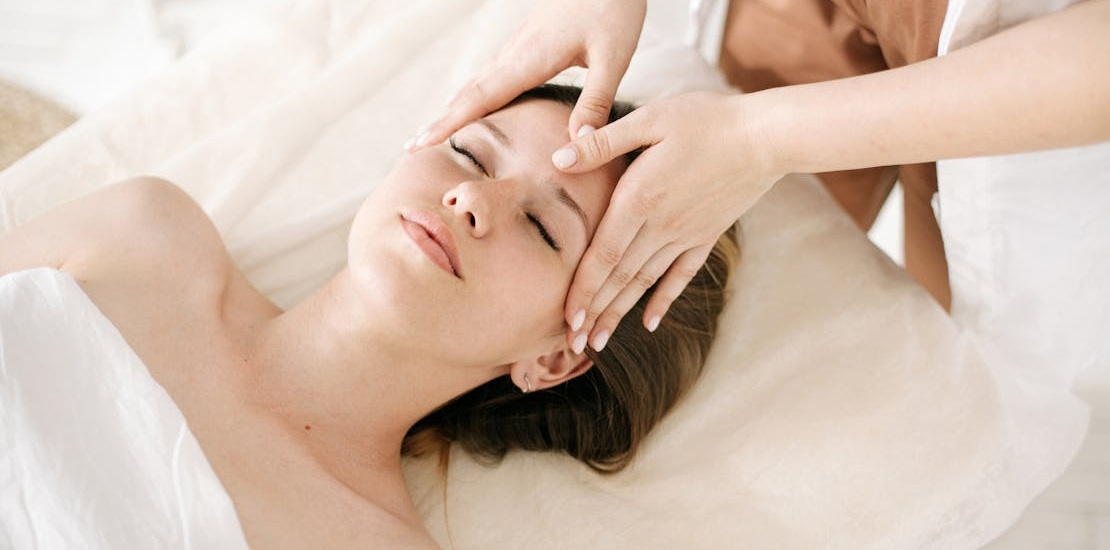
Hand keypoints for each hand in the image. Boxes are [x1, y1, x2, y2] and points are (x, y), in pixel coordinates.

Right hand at [406, 0, 646, 149]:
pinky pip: (491, 72)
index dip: (450, 122)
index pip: (481, 96)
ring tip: (434, 130)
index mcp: (530, 57)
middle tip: (412, 146)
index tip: (422, 143)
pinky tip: (471, 101)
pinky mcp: (527, 42)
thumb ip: (595, 101)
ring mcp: (519, 45)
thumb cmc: (614, 9)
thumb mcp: (613, 58)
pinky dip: (473, 93)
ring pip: (478, 80)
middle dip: (441, 120)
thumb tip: (578, 143)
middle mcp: (516, 51)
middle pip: (470, 91)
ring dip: (454, 107)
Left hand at [557, 91, 782, 352]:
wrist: (767, 136)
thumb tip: (557, 159)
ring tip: (598, 342)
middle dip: (594, 314)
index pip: (603, 255)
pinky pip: (680, 275)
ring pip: (645, 283)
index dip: (583, 290)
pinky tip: (648, 322)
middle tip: (571, 345)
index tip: (566, 319)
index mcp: (639, 199)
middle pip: (620, 278)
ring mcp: (685, 235)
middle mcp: (660, 226)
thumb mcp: (649, 120)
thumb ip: (602, 143)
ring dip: (620, 314)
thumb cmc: (705, 119)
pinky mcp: (706, 235)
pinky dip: (662, 300)